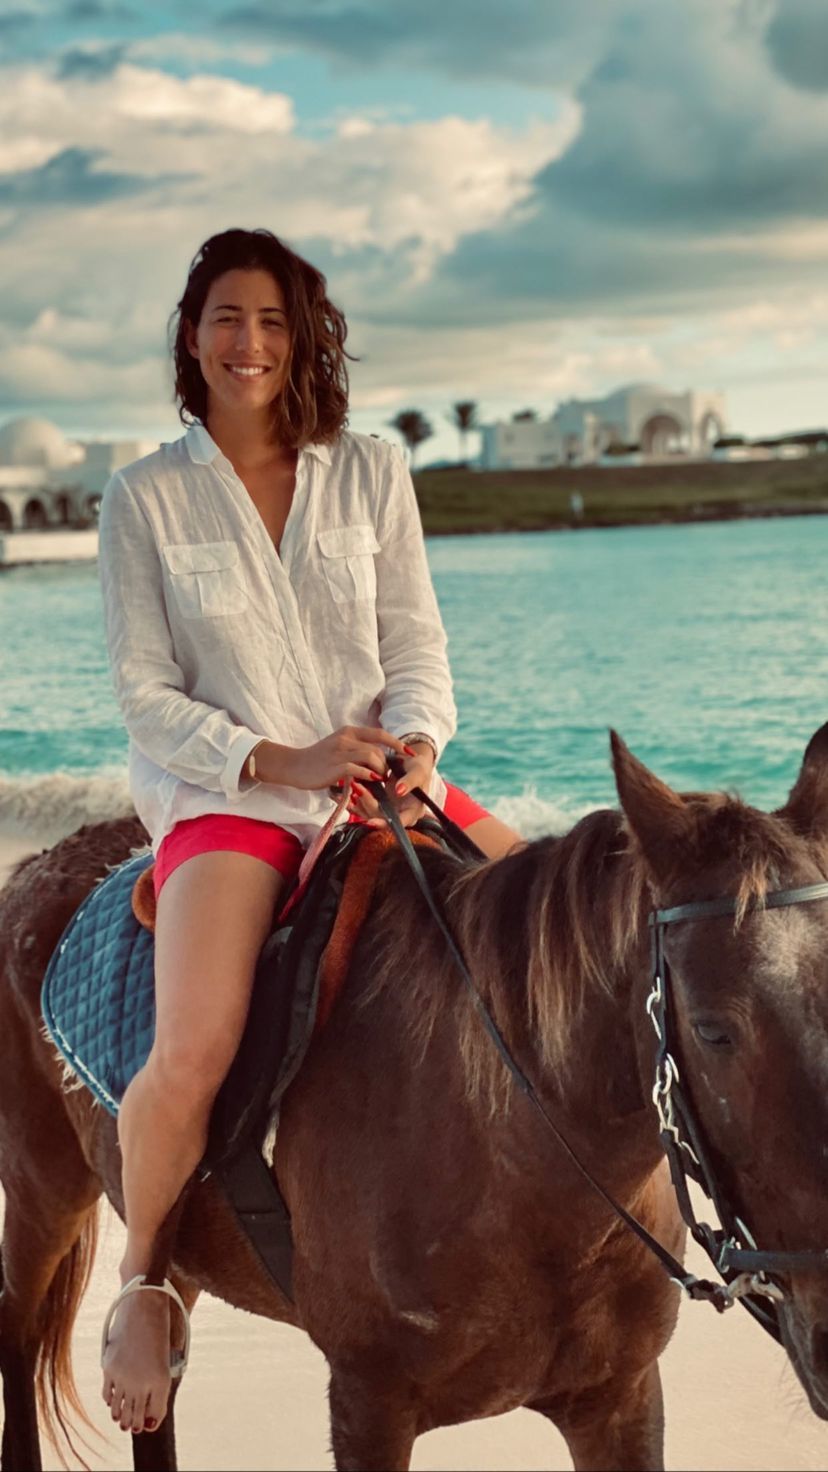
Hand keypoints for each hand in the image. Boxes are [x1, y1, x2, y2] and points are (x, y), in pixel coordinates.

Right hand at [276, 727, 408, 789]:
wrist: (295, 765)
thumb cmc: (318, 760)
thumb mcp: (339, 747)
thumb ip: (356, 749)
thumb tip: (378, 759)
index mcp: (349, 732)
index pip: (380, 733)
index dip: (397, 743)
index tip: (409, 753)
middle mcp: (346, 738)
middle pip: (378, 749)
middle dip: (387, 764)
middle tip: (386, 777)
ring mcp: (340, 751)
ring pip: (371, 757)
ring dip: (379, 771)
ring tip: (378, 781)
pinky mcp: (335, 766)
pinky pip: (357, 768)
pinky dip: (368, 775)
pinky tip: (371, 782)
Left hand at [348, 749, 434, 829]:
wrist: (411, 763)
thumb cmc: (418, 766)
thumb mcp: (418, 770)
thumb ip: (410, 781)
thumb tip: (399, 790)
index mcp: (414, 811)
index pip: (398, 823)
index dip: (384, 824)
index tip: (369, 822)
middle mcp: (401, 814)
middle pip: (380, 818)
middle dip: (367, 803)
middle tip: (357, 786)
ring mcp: (389, 811)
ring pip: (370, 814)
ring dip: (359, 802)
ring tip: (353, 785)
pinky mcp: (379, 806)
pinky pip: (365, 808)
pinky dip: (356, 801)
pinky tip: (348, 792)